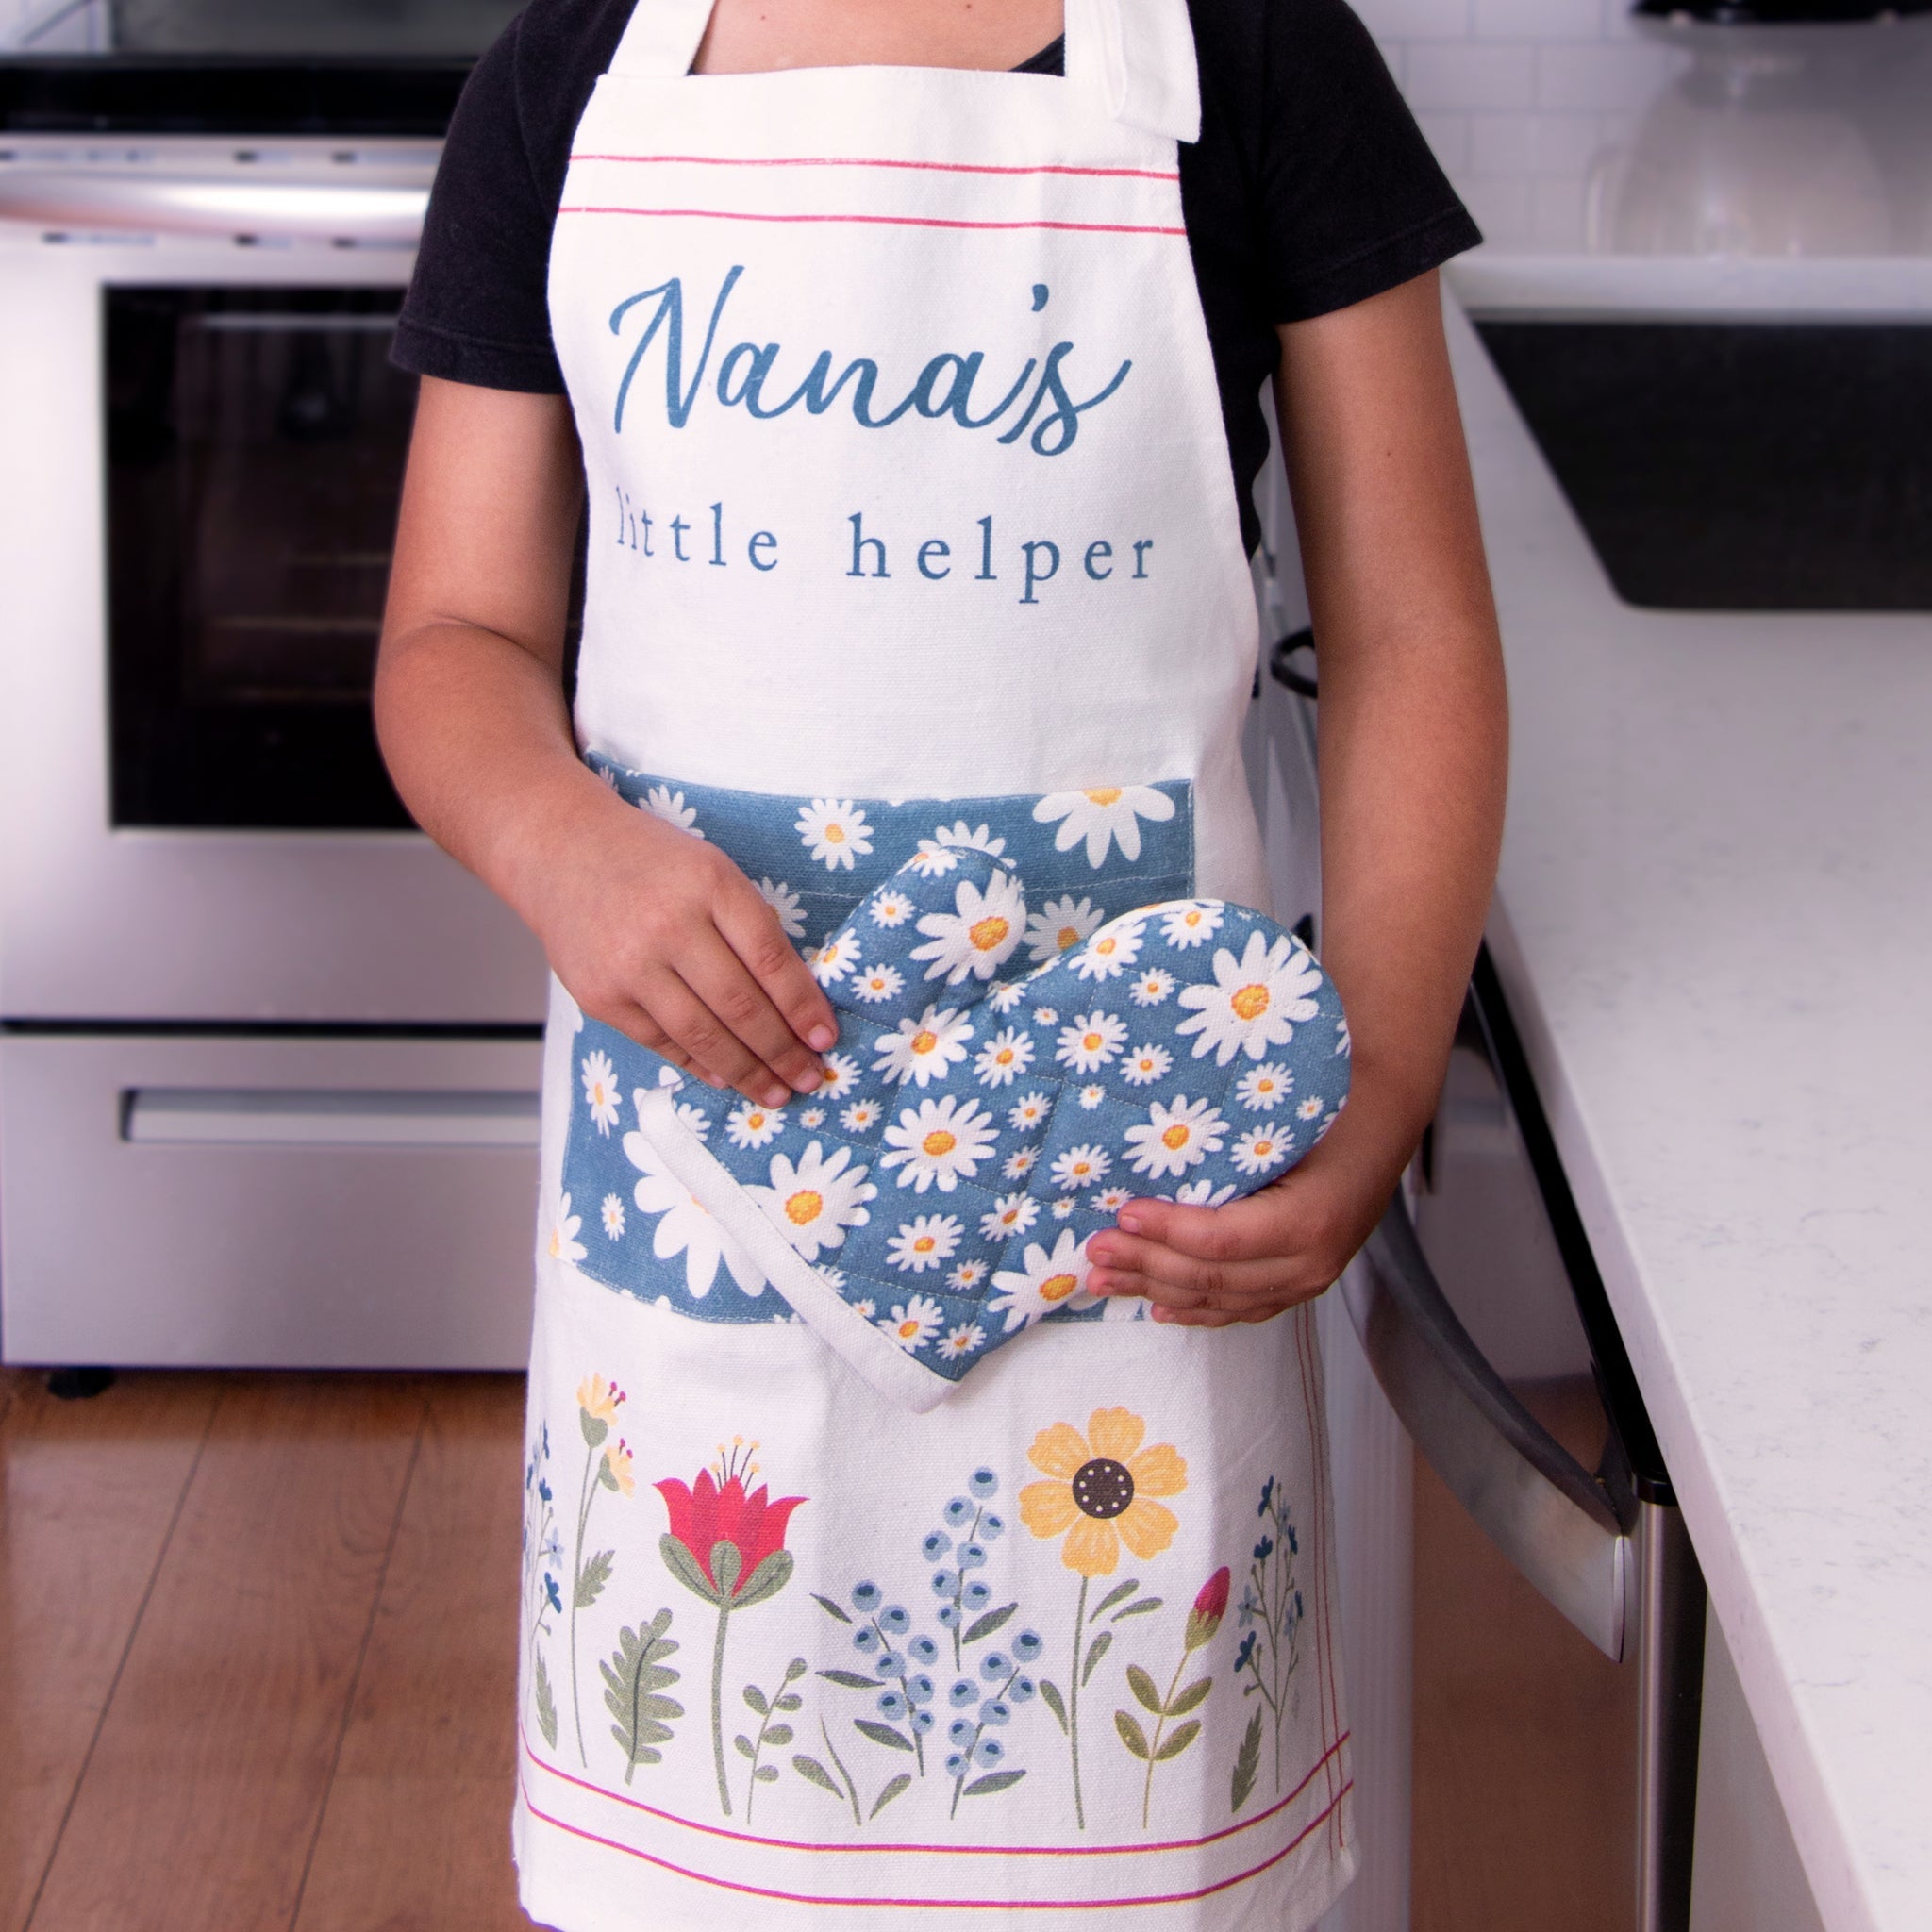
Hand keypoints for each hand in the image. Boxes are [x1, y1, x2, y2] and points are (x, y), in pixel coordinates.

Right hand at [531, 793, 837, 1106]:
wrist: (561, 849)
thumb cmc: (651, 861)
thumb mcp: (711, 869)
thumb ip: (749, 924)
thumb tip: (793, 1002)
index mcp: (710, 884)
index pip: (770, 959)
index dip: (803, 1006)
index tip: (827, 1038)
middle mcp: (668, 925)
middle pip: (740, 1005)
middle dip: (782, 1051)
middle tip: (810, 1078)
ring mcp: (629, 965)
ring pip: (702, 1034)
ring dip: (746, 1072)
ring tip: (776, 1093)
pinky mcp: (600, 995)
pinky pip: (661, 1042)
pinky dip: (699, 1064)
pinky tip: (726, 1077)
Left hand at [1083, 1102, 1408, 1327]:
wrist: (1385, 1123)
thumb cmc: (1334, 1109)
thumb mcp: (1287, 1118)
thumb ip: (1229, 1138)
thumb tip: (1157, 1133)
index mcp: (1309, 1219)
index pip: (1222, 1240)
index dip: (1168, 1232)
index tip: (1123, 1214)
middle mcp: (1311, 1262)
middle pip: (1212, 1276)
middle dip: (1146, 1264)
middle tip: (1095, 1251)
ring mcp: (1307, 1281)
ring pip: (1219, 1299)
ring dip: (1156, 1289)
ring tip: (1106, 1279)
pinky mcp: (1300, 1287)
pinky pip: (1240, 1309)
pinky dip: (1195, 1309)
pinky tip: (1157, 1304)